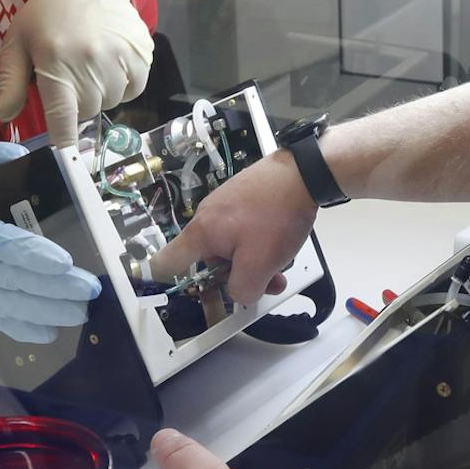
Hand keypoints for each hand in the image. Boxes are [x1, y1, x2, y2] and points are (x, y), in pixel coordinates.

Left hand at [0, 0, 154, 143]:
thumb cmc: (46, 14)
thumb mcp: (17, 42)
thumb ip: (10, 81)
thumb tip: (4, 115)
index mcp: (56, 60)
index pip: (63, 115)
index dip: (64, 139)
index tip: (66, 157)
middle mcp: (91, 60)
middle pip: (87, 111)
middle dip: (77, 102)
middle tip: (69, 77)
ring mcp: (120, 56)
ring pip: (111, 102)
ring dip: (101, 93)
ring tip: (90, 66)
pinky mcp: (142, 52)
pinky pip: (134, 89)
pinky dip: (123, 84)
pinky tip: (110, 64)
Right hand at [0, 140, 101, 343]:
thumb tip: (20, 155)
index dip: (32, 255)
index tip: (65, 262)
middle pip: (6, 280)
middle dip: (51, 289)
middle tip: (88, 291)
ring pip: (0, 306)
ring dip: (41, 313)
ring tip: (77, 313)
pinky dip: (16, 328)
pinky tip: (46, 331)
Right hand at [150, 153, 317, 305]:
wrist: (304, 173)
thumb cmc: (278, 214)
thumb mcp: (259, 263)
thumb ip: (242, 289)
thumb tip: (240, 295)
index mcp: (201, 232)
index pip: (165, 263)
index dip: (172, 284)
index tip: (194, 294)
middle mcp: (207, 217)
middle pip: (209, 262)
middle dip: (237, 276)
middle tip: (267, 281)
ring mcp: (225, 207)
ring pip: (233, 249)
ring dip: (256, 262)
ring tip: (282, 261)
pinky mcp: (243, 201)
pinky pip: (245, 233)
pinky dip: (262, 244)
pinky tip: (283, 242)